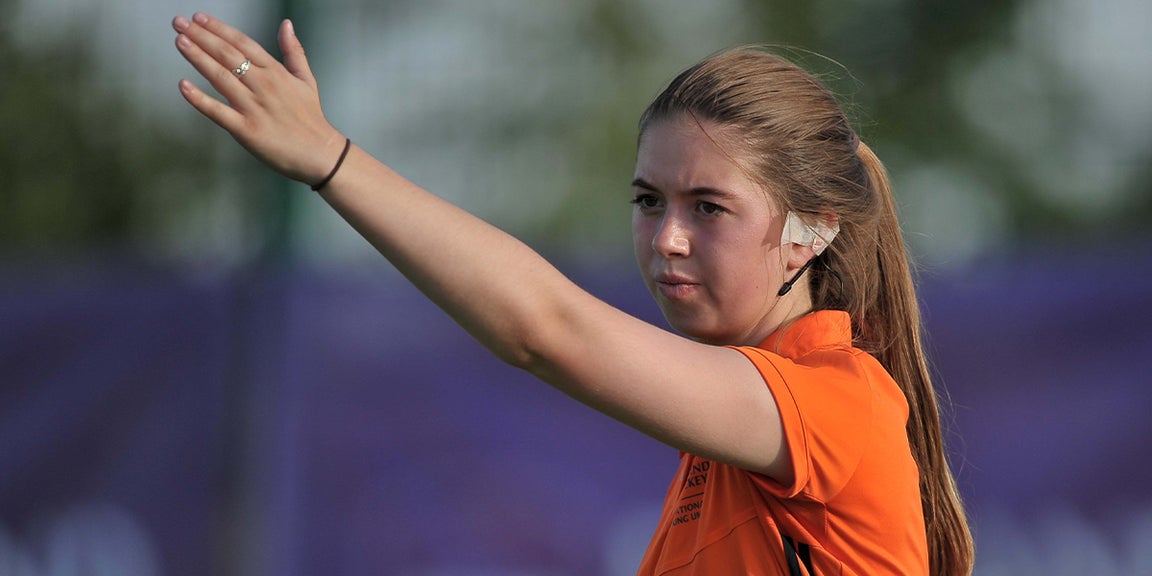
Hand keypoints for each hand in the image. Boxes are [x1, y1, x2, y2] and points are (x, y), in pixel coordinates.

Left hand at [172, 13, 344, 184]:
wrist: (320, 153)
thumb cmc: (311, 118)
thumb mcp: (306, 80)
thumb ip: (294, 51)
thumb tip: (287, 25)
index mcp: (276, 72)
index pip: (243, 43)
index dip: (219, 29)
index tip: (199, 18)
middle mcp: (263, 85)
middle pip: (228, 55)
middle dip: (201, 36)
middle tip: (179, 23)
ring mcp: (253, 107)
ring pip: (220, 77)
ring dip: (198, 57)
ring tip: (180, 41)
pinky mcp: (246, 130)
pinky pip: (218, 112)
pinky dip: (199, 99)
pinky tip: (183, 86)